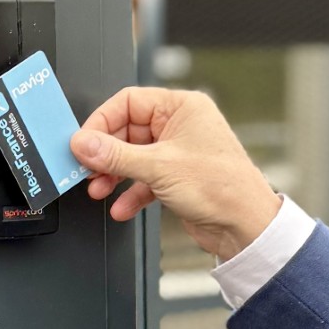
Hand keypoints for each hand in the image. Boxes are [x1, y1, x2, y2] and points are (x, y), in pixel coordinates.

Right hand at [70, 87, 281, 259]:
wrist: (246, 227)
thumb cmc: (223, 188)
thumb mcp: (159, 167)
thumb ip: (115, 155)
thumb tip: (84, 143)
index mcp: (182, 107)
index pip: (129, 102)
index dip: (102, 121)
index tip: (83, 142)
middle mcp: (180, 125)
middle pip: (127, 131)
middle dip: (106, 154)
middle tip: (87, 168)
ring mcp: (178, 152)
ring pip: (133, 156)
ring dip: (114, 174)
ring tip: (99, 189)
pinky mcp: (177, 177)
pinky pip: (144, 179)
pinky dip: (131, 192)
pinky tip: (121, 206)